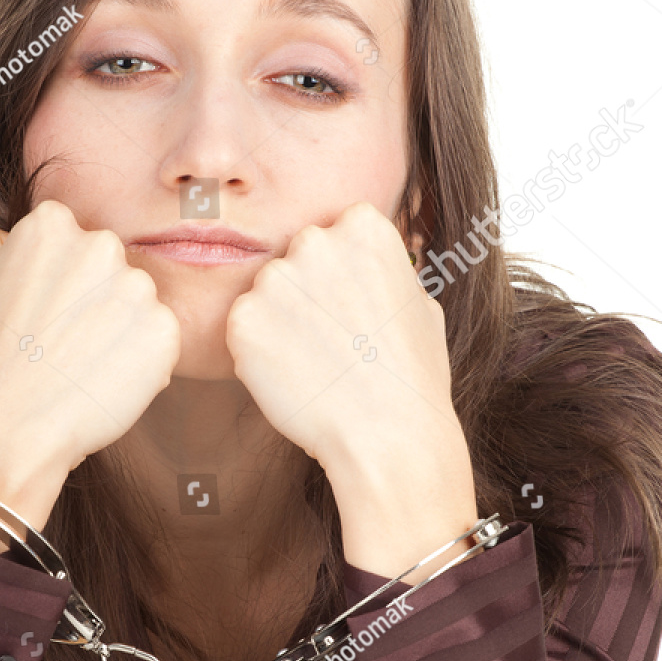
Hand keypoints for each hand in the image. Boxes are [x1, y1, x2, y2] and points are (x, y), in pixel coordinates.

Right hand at [0, 200, 180, 539]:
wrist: (5, 435)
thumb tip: (9, 238)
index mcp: (50, 225)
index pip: (69, 240)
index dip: (55, 282)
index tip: (41, 316)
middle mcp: (100, 245)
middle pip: (107, 267)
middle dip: (92, 301)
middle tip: (61, 347)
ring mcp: (137, 289)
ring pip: (135, 304)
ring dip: (118, 331)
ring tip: (82, 369)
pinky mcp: (164, 332)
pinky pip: (158, 342)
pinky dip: (141, 363)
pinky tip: (104, 384)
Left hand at [224, 202, 476, 575]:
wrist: (387, 434)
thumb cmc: (411, 376)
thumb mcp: (419, 303)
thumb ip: (383, 272)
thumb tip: (366, 270)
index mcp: (363, 226)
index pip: (334, 233)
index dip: (340, 277)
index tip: (352, 310)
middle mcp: (315, 240)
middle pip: (295, 258)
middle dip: (305, 293)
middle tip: (329, 341)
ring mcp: (274, 278)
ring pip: (266, 294)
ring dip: (279, 323)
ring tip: (313, 364)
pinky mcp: (242, 319)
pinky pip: (243, 328)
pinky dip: (258, 352)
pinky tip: (292, 377)